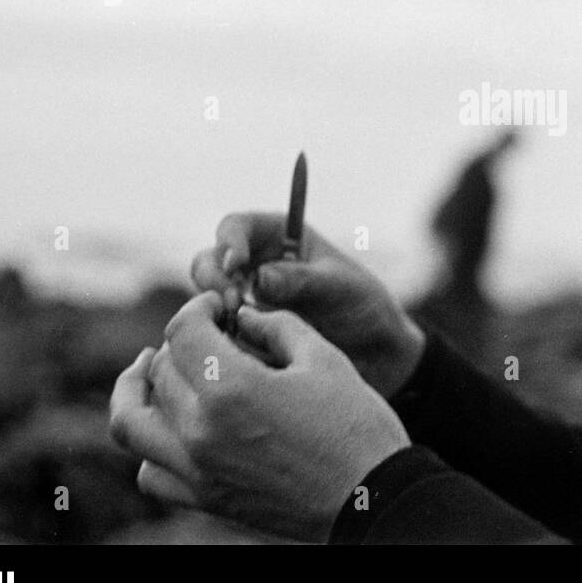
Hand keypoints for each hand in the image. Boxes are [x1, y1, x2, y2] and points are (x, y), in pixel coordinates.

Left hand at [109, 290, 409, 542]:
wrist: (372, 498)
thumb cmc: (356, 424)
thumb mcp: (324, 357)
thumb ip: (276, 325)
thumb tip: (243, 316)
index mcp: (231, 388)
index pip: (183, 330)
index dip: (199, 307)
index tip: (219, 306)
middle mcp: (200, 430)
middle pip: (162, 368)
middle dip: (184, 340)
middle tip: (212, 335)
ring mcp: (196, 469)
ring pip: (132, 420)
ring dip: (138, 388)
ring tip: (151, 369)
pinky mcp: (204, 498)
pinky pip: (150, 471)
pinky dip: (151, 444)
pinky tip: (172, 425)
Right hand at [191, 213, 424, 397]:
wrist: (374, 355)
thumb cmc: (363, 308)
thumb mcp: (340, 288)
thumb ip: (302, 280)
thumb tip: (259, 278)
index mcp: (280, 237)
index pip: (237, 226)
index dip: (230, 241)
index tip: (236, 264)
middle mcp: (256, 264)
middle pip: (210, 259)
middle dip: (215, 277)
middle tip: (234, 302)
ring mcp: (246, 299)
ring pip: (207, 295)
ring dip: (214, 308)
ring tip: (239, 325)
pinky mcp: (244, 332)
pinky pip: (217, 330)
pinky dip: (221, 336)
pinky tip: (241, 347)